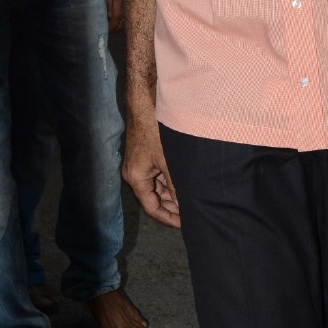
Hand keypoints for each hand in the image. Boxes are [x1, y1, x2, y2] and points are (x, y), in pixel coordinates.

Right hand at [123, 107, 180, 226]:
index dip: (169, 218)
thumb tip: (184, 206)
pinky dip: (171, 180)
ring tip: (193, 198)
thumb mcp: (168, 162)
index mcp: (136, 178)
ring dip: (173, 193)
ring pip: (158, 186)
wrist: (146, 103)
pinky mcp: (146, 154)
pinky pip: (158, 174)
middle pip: (154, 198)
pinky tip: (186, 181)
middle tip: (192, 212)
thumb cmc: (155, 130)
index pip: (152, 208)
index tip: (184, 223)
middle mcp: (134, 173)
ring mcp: (139, 164)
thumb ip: (176, 186)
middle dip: (173, 206)